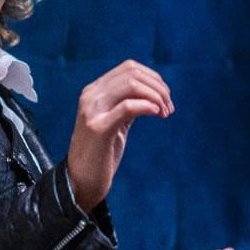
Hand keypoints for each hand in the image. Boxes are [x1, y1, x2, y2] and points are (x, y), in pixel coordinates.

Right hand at [64, 59, 172, 209]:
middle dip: (158, 87)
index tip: (165, 98)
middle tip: (169, 107)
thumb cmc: (100, 152)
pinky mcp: (99, 129)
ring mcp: (92, 111)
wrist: (79, 181)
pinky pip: (127, 107)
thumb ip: (126, 105)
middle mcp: (90, 96)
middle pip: (132, 73)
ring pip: (131, 85)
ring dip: (156, 96)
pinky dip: (147, 106)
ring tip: (165, 113)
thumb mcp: (114, 122)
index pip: (128, 68)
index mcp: (94, 91)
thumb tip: (152, 93)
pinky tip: (157, 114)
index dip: (153, 78)